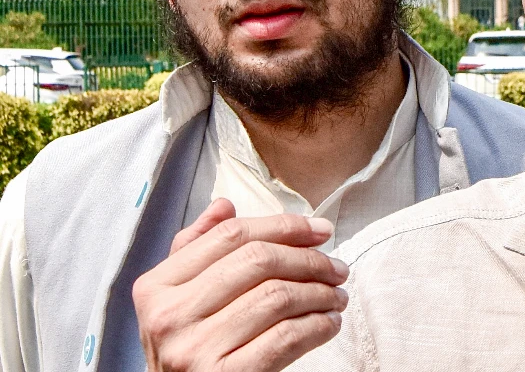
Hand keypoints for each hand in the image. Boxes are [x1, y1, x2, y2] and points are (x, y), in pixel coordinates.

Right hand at [133, 199, 348, 371]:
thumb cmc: (188, 349)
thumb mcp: (178, 300)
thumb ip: (197, 251)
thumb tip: (225, 206)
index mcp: (156, 287)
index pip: (231, 236)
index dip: (283, 226)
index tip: (320, 230)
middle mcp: (169, 316)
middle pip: (258, 261)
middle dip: (310, 259)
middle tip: (337, 268)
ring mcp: (193, 349)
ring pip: (277, 297)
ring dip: (320, 293)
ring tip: (337, 296)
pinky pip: (285, 338)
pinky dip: (317, 326)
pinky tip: (328, 323)